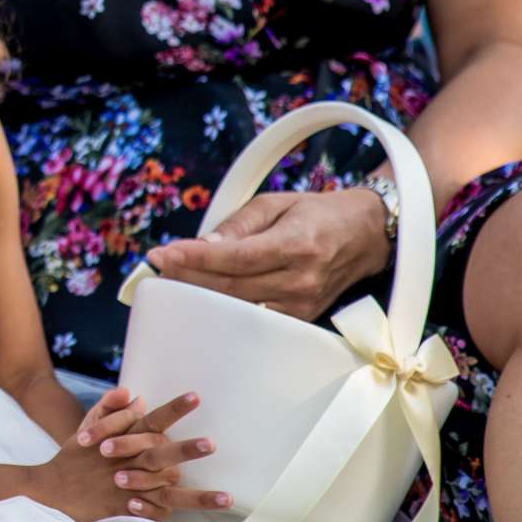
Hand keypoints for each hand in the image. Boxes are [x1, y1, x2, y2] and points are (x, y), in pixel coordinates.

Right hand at [32, 389, 225, 521]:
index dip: (174, 408)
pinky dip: (170, 517)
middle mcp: (128, 462)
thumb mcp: (87, 428)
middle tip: (212, 444)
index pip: (152, 420)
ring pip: (168, 491)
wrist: (50, 490)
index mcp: (122, 439)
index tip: (196, 396)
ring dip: (199, 497)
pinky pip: (155, 514)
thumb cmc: (73, 459)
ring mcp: (127, 487)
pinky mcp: (125, 509)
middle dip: (186, 449)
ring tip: (227, 498)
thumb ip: (110, 409)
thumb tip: (134, 395)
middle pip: (161, 454)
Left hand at [145, 189, 391, 321]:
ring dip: (200, 293)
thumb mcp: (275, 203)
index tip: (162, 253)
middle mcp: (301, 279)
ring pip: (239, 306)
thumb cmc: (315, 214)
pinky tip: (201, 294)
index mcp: (297, 244)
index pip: (237, 257)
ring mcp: (303, 304)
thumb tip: (202, 245)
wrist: (364, 235)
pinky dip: (224, 306)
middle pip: (232, 286)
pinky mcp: (302, 317)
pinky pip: (254, 317)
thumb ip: (237, 225)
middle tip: (156, 265)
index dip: (197, 258)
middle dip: (188, 276)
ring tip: (171, 278)